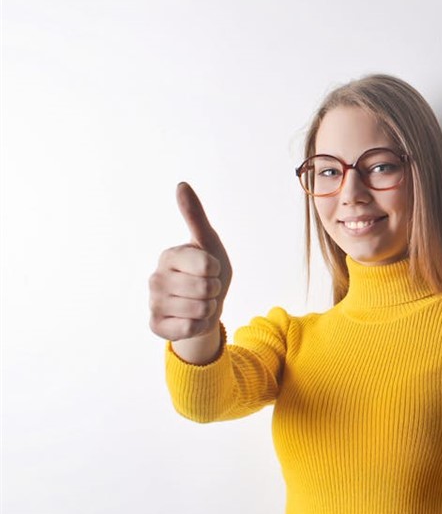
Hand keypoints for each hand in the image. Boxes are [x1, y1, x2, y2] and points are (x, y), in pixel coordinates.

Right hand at [148, 183, 231, 359]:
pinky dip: (199, 326)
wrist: (205, 306)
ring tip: (200, 303)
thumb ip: (195, 215)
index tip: (210, 269)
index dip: (217, 270)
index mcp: (169, 255)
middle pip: (205, 289)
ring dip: (209, 309)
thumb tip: (181, 184)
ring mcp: (153, 303)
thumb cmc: (209, 271)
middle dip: (215, 291)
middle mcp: (155, 278)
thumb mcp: (208, 242)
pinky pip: (189, 329)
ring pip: (200, 310)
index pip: (208, 266)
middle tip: (206, 289)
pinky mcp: (156, 325)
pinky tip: (191, 319)